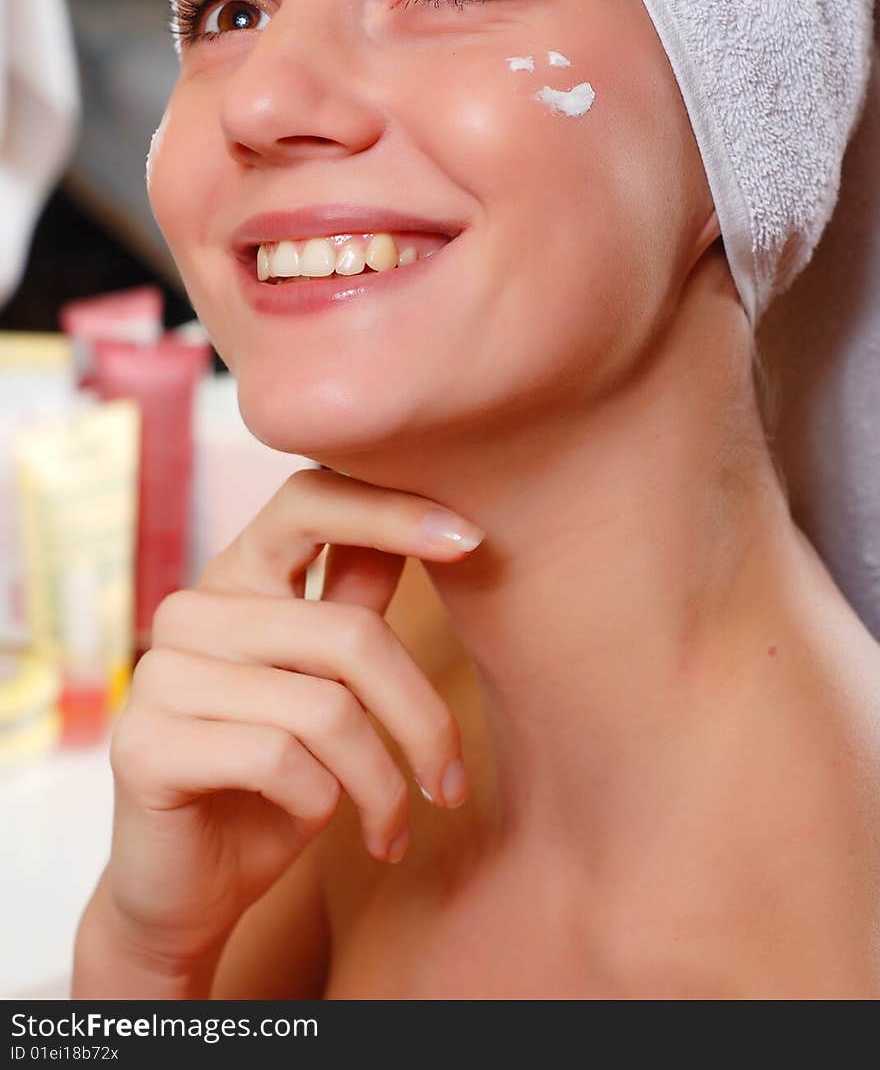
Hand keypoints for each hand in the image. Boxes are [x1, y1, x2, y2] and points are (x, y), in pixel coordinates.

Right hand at [101, 467, 484, 969]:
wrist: (189, 890)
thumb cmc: (275, 781)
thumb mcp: (329, 688)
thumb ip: (358, 604)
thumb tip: (439, 523)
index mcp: (237, 577)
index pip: (309, 501)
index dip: (391, 512)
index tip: (472, 540)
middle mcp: (192, 610)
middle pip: (349, 632)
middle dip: (422, 720)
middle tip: (452, 784)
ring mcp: (160, 673)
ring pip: (325, 707)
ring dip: (381, 783)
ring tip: (392, 825)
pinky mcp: (145, 744)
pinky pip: (279, 760)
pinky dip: (323, 803)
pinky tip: (321, 825)